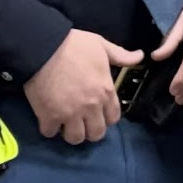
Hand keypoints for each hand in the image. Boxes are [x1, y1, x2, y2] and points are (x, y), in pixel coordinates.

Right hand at [26, 29, 139, 144]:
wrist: (42, 46)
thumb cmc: (73, 44)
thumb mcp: (101, 45)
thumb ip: (120, 55)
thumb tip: (140, 56)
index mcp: (105, 91)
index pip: (113, 118)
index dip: (105, 118)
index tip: (97, 113)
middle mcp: (91, 106)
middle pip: (96, 133)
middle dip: (90, 130)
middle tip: (81, 122)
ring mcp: (70, 113)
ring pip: (75, 138)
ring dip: (71, 133)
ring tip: (65, 123)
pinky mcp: (49, 116)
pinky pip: (50, 132)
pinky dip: (49, 128)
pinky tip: (48, 119)